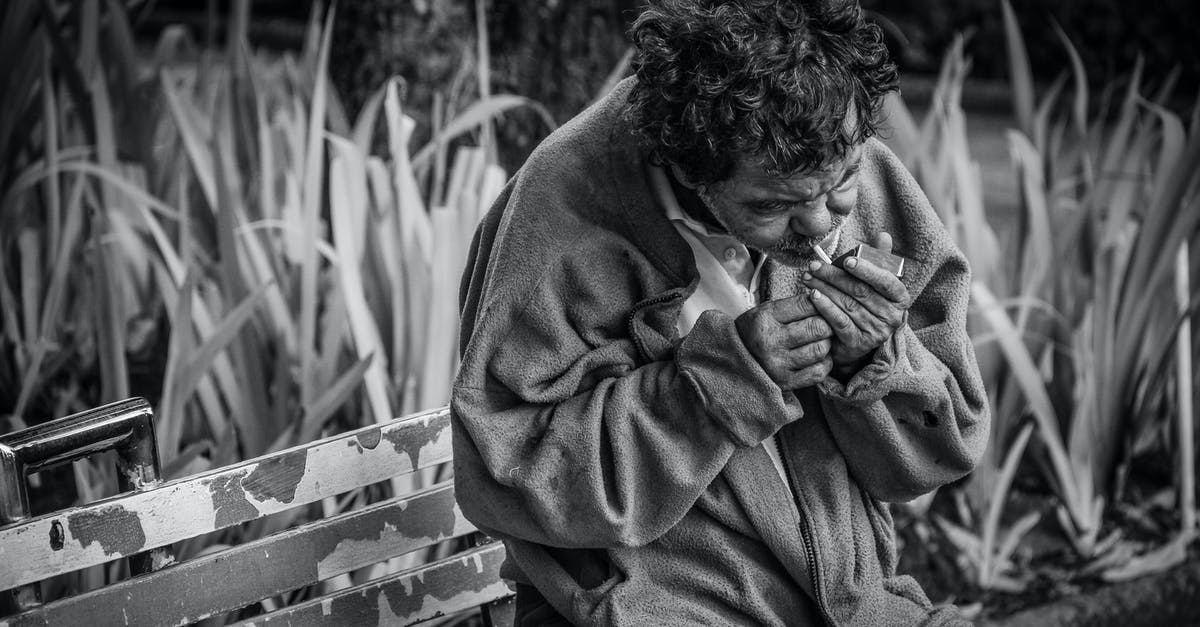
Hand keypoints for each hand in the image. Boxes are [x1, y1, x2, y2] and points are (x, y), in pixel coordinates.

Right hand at [735, 294, 833, 388]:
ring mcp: (778, 364)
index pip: (806, 305)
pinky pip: (818, 372)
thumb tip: (824, 299)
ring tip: (818, 341)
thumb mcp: (767, 311)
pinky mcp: (786, 382)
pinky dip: (824, 363)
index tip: (819, 308)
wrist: (734, 360)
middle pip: (818, 328)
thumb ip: (794, 305)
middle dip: (826, 324)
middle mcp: (770, 342)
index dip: (820, 304)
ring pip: (820, 350)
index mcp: (765, 319)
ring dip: (826, 344)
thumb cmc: (756, 331)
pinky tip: (817, 358)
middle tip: (822, 325)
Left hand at [802, 232, 910, 371]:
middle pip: (860, 291)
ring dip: (824, 289)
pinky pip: (839, 322)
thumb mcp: (875, 282)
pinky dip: (824, 307)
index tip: (846, 260)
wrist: (857, 340)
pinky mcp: (858, 343)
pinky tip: (812, 296)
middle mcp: (892, 316)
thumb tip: (884, 235)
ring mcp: (876, 332)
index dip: (866, 270)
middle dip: (834, 276)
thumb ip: (879, 259)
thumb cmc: (866, 303)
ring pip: (847, 304)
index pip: (886, 281)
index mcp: (900, 298)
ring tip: (808, 278)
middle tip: (814, 266)